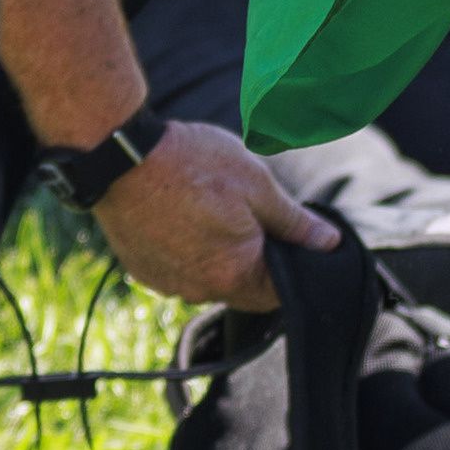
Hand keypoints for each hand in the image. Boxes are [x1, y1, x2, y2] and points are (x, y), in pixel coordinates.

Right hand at [90, 119, 336, 311]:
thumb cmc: (193, 164)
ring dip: (220, 254)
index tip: (291, 236)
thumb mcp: (257, 184)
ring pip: (210, 278)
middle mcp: (200, 290)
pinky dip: (188, 251)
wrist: (120, 155)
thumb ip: (294, 221)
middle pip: (244, 287)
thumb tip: (329, 243)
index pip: (279, 294)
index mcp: (235, 274)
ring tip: (213, 208)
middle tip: (252, 213)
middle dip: (256, 258)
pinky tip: (184, 215)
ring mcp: (167, 283)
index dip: (292, 266)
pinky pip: (178, 270)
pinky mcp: (143, 271)